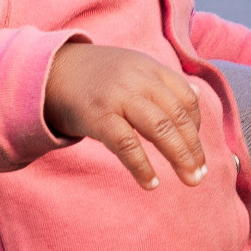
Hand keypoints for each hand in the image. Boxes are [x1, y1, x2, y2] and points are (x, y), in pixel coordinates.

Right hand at [43, 42, 207, 189]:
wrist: (49, 71)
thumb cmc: (97, 76)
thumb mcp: (133, 68)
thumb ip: (163, 82)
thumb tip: (197, 96)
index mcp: (150, 69)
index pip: (186, 99)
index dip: (197, 127)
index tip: (197, 148)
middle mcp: (138, 80)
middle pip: (177, 117)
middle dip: (194, 148)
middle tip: (200, 174)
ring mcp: (118, 97)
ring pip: (159, 129)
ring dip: (180, 157)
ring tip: (190, 180)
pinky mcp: (98, 117)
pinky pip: (127, 145)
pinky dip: (142, 166)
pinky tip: (151, 183)